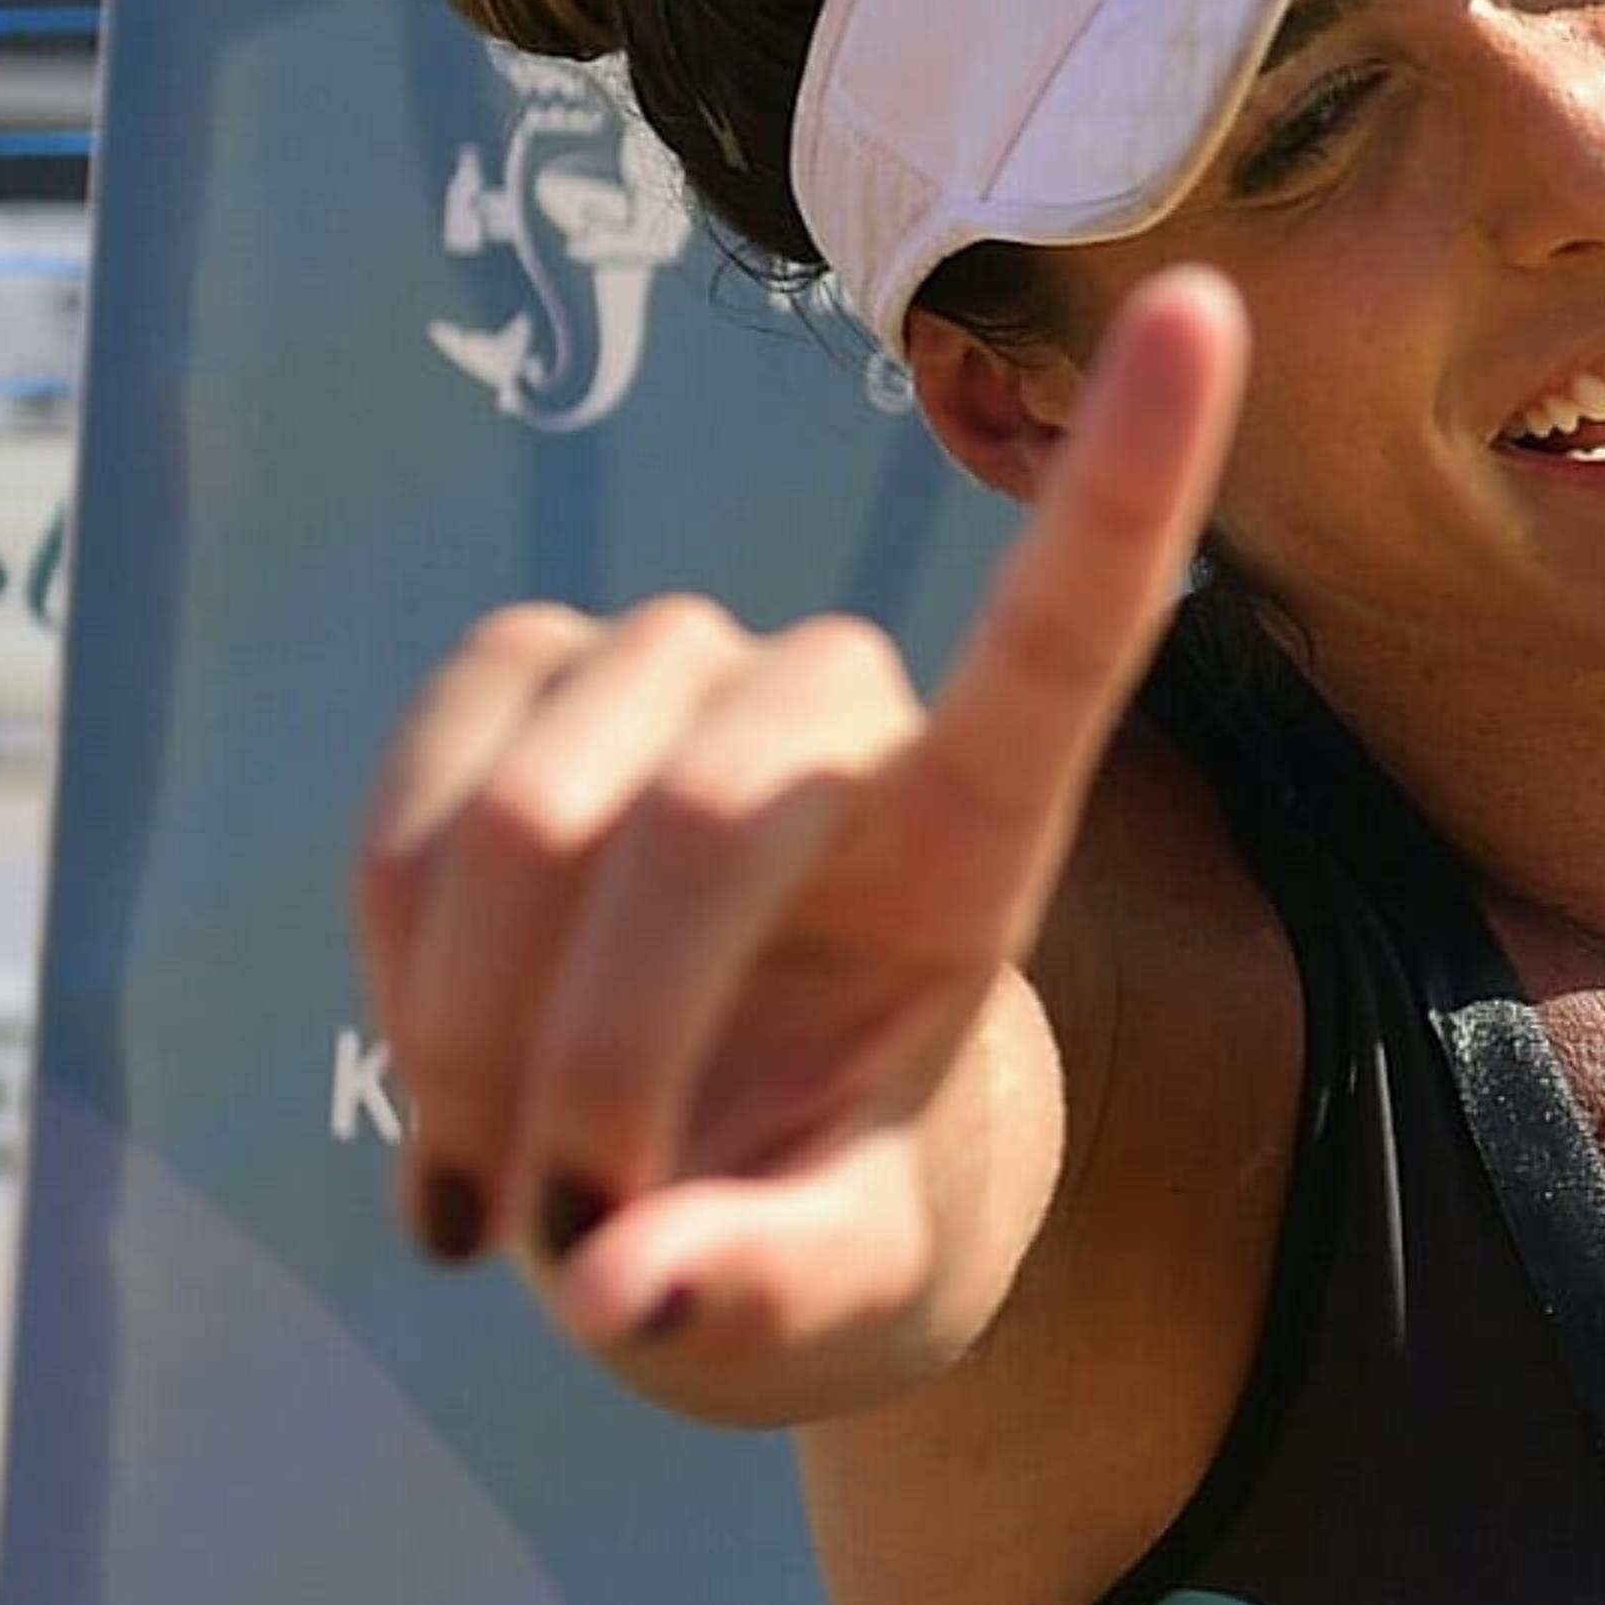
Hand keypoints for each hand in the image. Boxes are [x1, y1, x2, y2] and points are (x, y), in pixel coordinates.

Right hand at [352, 267, 1246, 1402]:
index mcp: (979, 833)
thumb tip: (631, 1299)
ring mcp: (673, 669)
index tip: (1206, 306)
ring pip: (528, 820)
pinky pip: (417, 803)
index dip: (1129, 476)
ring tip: (491, 1204)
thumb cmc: (824, 1202)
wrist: (708, 1170)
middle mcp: (839, 711)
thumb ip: (767, 1292)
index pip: (1071, 629)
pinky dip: (397, 967)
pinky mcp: (523, 675)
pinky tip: (436, 1081)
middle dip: (604, 1056)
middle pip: (703, 819)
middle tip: (576, 1240)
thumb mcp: (841, 1290)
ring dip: (474, 1039)